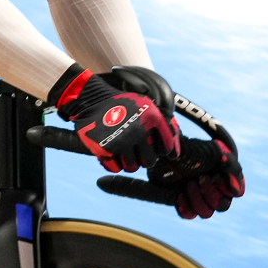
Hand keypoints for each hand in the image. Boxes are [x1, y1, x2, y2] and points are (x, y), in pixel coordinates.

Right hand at [50, 68, 175, 172]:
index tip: (158, 151)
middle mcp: (139, 131)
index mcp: (153, 119)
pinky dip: (113, 164)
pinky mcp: (104, 149)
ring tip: (124, 152)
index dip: (164, 152)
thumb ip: (162, 123)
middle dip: (145, 159)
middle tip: (138, 152)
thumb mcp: (145, 105)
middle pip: (150, 161)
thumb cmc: (122, 103)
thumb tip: (175, 147)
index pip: (167, 147)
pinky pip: (115, 168)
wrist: (92, 99)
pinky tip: (112, 154)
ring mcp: (121, 141)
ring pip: (133, 167)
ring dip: (129, 162)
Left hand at [149, 137, 246, 218]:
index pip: (236, 191)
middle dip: (212, 194)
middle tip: (200, 178)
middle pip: (223, 206)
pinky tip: (180, 194)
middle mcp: (213, 188)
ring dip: (199, 201)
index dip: (228, 187)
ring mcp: (197, 196)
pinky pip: (189, 214)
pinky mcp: (182, 202)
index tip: (216, 176)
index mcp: (224, 176)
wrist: (162, 151)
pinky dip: (185, 206)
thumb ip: (231, 167)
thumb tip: (236, 192)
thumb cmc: (189, 149)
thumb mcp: (214, 151)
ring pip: (207, 213)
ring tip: (189, 184)